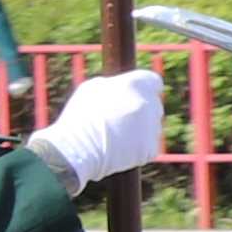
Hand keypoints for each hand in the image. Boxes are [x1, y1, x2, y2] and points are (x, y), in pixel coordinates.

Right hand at [28, 68, 166, 187]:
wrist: (78, 148)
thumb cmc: (80, 116)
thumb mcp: (92, 88)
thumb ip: (114, 85)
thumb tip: (121, 88)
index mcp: (136, 84)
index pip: (153, 81)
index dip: (144, 89)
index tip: (135, 96)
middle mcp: (150, 103)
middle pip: (153, 105)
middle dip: (141, 110)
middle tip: (119, 119)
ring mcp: (153, 127)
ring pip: (151, 127)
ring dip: (139, 130)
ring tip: (114, 137)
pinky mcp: (151, 149)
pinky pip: (148, 147)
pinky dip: (137, 149)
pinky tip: (117, 150)